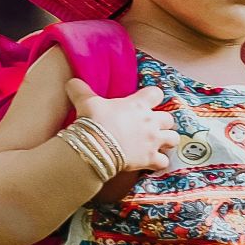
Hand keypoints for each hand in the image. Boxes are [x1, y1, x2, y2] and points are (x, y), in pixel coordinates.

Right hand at [63, 78, 178, 172]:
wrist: (97, 147)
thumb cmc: (94, 121)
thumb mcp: (86, 101)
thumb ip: (80, 90)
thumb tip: (71, 81)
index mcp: (138, 104)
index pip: (156, 93)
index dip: (153, 97)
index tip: (146, 101)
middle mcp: (150, 121)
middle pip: (169, 118)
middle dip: (163, 122)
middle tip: (151, 126)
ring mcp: (153, 141)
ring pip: (173, 138)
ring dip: (167, 140)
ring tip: (158, 143)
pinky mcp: (150, 159)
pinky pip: (164, 161)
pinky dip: (160, 162)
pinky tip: (152, 162)